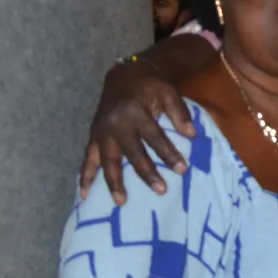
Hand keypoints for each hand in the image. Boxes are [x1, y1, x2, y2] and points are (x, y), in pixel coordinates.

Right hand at [79, 61, 194, 204]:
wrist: (122, 76)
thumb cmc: (149, 87)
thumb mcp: (168, 93)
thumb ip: (180, 113)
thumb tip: (192, 135)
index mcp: (136, 113)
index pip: (155, 137)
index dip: (168, 153)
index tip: (182, 169)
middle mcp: (117, 125)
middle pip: (132, 153)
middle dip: (147, 173)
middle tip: (161, 190)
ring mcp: (102, 133)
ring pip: (107, 161)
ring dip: (114, 182)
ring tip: (121, 201)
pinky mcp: (93, 137)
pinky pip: (87, 159)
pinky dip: (85, 176)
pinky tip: (85, 194)